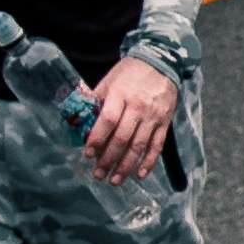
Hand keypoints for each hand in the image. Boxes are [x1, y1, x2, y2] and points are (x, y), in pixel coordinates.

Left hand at [84, 56, 178, 177]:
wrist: (161, 63)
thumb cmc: (130, 72)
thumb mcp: (109, 80)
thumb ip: (96, 100)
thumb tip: (79, 120)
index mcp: (120, 94)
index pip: (107, 121)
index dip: (97, 140)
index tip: (88, 154)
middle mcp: (138, 107)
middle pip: (122, 138)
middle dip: (109, 159)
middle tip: (98, 174)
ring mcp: (153, 116)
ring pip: (139, 146)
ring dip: (126, 166)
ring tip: (115, 180)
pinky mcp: (164, 122)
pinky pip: (157, 145)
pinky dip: (149, 162)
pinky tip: (140, 174)